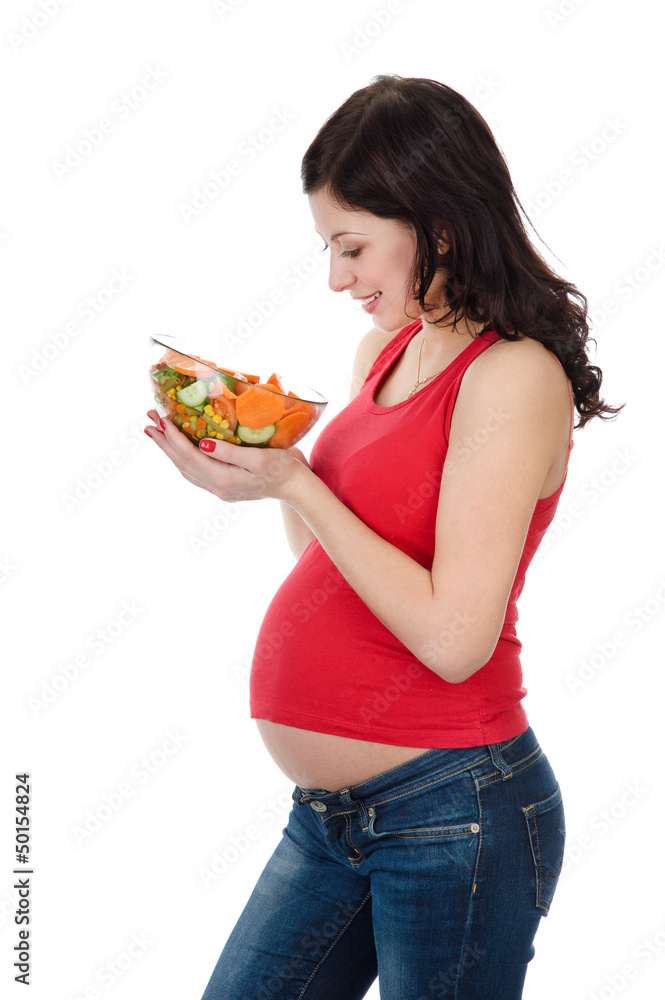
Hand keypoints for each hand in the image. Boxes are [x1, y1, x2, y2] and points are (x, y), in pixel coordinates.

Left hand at [144, 410, 305, 503]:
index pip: (190, 456)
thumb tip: (202, 444)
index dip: (173, 437)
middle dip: (164, 442)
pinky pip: (196, 472)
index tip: (161, 419)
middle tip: (148, 422)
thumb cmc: (283, 469)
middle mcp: (217, 487)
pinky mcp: (224, 486)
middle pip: (182, 464)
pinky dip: (182, 459)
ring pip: (186, 469)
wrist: (296, 488)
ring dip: (170, 450)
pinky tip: (178, 448)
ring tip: (157, 432)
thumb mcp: (259, 458)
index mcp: (224, 479)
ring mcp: (220, 489)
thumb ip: (229, 453)